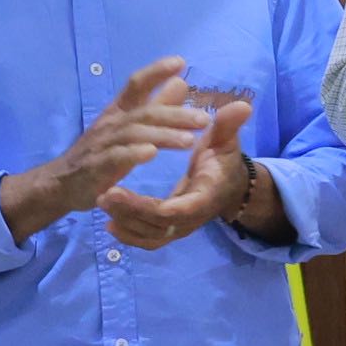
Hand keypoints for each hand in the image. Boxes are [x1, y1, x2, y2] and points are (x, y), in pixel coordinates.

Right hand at [4, 57, 212, 234]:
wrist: (62, 183)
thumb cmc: (101, 151)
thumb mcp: (129, 126)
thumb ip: (155, 105)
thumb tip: (181, 82)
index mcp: (119, 110)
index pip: (135, 84)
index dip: (155, 71)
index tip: (180, 62)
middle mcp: (111, 123)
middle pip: (144, 112)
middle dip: (175, 114)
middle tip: (204, 119)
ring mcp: (102, 144)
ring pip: (134, 134)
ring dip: (162, 135)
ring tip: (188, 141)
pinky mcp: (97, 167)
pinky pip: (115, 157)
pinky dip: (133, 154)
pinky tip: (151, 154)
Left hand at [99, 97, 257, 249]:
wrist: (230, 186)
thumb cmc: (224, 160)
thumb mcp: (226, 141)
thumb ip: (229, 126)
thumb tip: (242, 105)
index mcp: (206, 196)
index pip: (177, 209)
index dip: (146, 206)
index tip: (118, 190)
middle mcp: (193, 217)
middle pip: (158, 225)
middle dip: (129, 212)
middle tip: (103, 194)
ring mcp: (182, 227)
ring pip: (150, 235)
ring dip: (125, 221)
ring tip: (102, 201)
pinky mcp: (171, 230)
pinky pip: (149, 241)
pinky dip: (129, 236)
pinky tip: (109, 223)